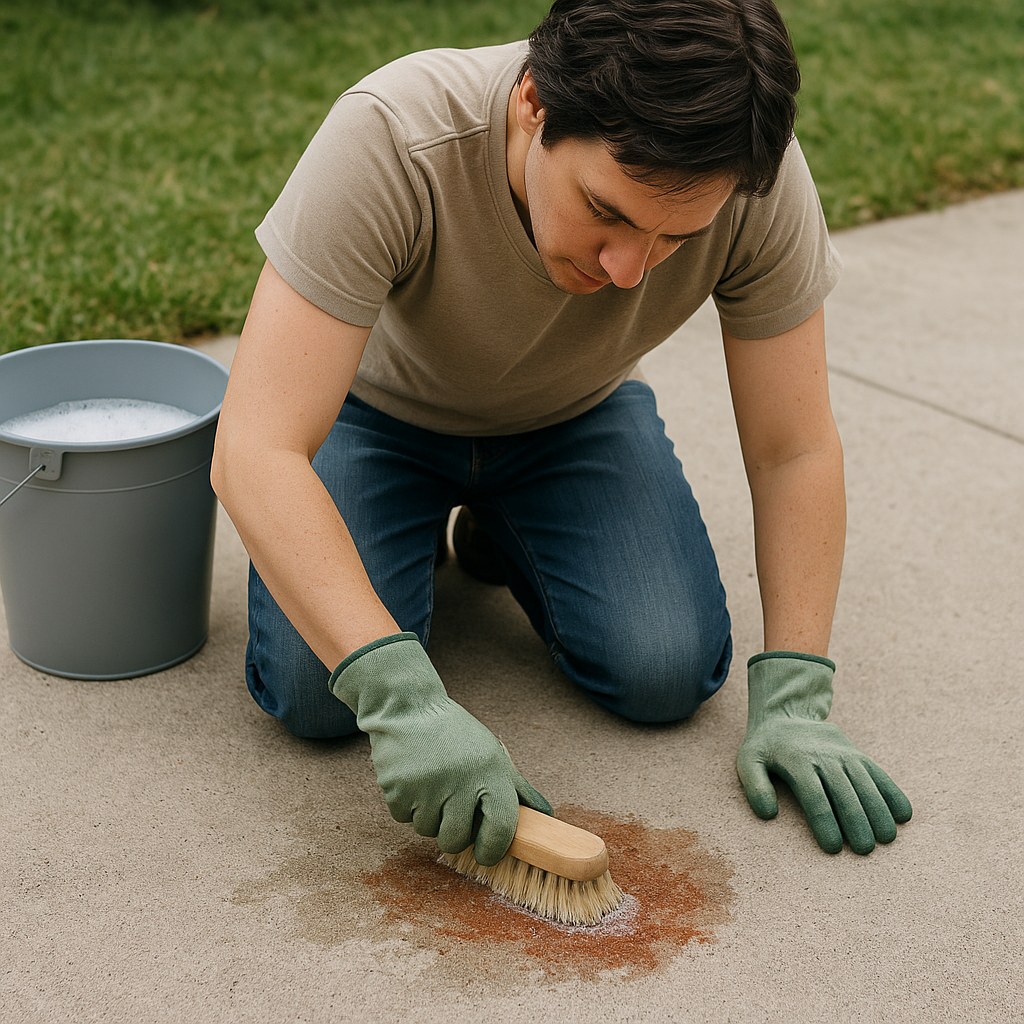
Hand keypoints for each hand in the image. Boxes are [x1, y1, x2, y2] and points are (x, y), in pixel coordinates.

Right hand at [329, 632, 550, 864]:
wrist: (408, 707)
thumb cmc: (454, 734)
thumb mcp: (492, 754)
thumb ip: (517, 788)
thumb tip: (544, 815)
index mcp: (491, 773)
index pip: (501, 828)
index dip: (493, 849)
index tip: (485, 853)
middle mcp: (461, 782)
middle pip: (456, 839)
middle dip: (453, 833)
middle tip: (450, 809)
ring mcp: (427, 787)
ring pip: (427, 830)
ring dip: (427, 816)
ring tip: (429, 784)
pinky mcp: (398, 789)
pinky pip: (403, 818)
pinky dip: (406, 805)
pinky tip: (411, 779)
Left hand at [736, 652, 911, 853]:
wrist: (787, 715)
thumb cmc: (767, 748)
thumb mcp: (748, 761)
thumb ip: (755, 787)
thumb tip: (768, 814)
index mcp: (796, 761)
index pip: (814, 796)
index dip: (825, 823)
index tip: (833, 848)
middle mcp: (824, 757)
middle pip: (844, 793)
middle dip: (856, 822)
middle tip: (865, 850)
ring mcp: (844, 754)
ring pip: (866, 784)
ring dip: (879, 811)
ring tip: (887, 838)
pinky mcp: (858, 754)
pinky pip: (879, 774)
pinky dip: (892, 792)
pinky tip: (903, 814)